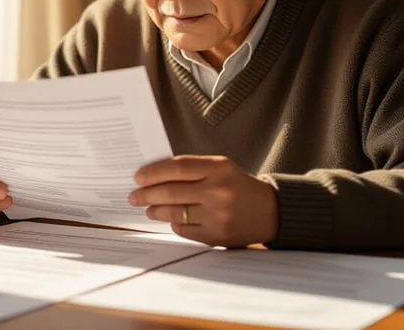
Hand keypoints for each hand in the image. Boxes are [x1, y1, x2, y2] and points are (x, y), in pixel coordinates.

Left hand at [128, 155, 278, 246]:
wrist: (270, 211)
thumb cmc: (238, 185)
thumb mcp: (221, 167)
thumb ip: (192, 169)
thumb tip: (153, 175)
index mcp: (219, 168)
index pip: (177, 168)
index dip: (153, 173)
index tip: (138, 177)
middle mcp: (218, 191)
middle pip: (171, 192)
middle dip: (147, 194)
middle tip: (134, 196)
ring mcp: (217, 216)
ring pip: (174, 213)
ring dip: (155, 210)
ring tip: (148, 208)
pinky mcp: (216, 236)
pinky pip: (183, 230)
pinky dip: (173, 224)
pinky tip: (170, 219)